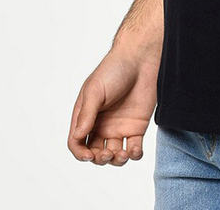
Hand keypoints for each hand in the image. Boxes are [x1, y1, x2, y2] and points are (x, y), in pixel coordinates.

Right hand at [67, 45, 158, 166]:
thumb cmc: (114, 69)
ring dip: (116, 161)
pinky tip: (134, 150)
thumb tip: (78, 137)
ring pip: (114, 155)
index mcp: (86, 115)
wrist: (141, 58)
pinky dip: (133, 155)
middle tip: (107, 154)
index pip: (77, 142)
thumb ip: (87, 114)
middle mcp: (101, 124)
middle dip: (99, 159)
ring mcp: (119, 126)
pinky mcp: (137, 127)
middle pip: (95, 153)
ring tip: (122, 154)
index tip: (89, 156)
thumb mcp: (95, 91)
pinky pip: (134, 148)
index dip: (80, 153)